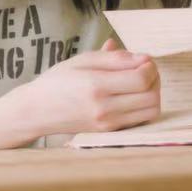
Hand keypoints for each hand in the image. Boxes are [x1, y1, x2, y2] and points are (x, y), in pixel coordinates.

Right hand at [21, 37, 160, 136]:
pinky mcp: (109, 132)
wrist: (36, 111)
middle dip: (155, 80)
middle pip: (151, 97)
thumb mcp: (82, 60)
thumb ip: (114, 58)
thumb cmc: (57, 82)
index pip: (141, 78)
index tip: (143, 59)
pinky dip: (143, 107)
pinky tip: (132, 97)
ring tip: (139, 84)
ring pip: (151, 111)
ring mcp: (107, 124)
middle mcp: (103, 108)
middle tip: (144, 70)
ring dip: (152, 95)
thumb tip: (142, 58)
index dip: (150, 66)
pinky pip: (140, 120)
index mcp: (96, 86)